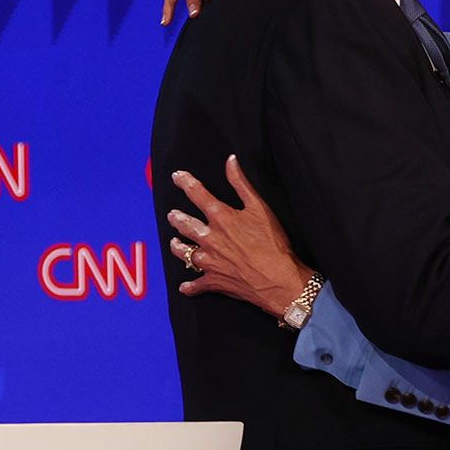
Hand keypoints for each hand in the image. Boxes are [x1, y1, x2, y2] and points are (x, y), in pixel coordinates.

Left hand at [168, 156, 313, 315]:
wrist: (277, 280)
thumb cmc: (272, 243)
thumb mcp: (260, 207)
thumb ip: (241, 184)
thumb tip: (230, 161)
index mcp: (220, 218)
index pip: (197, 194)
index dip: (185, 183)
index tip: (177, 176)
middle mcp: (209, 238)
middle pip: (185, 225)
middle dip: (176, 218)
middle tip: (172, 215)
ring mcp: (209, 261)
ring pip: (184, 253)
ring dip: (177, 247)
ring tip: (174, 243)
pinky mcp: (214, 281)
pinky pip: (196, 285)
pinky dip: (190, 287)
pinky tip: (185, 287)